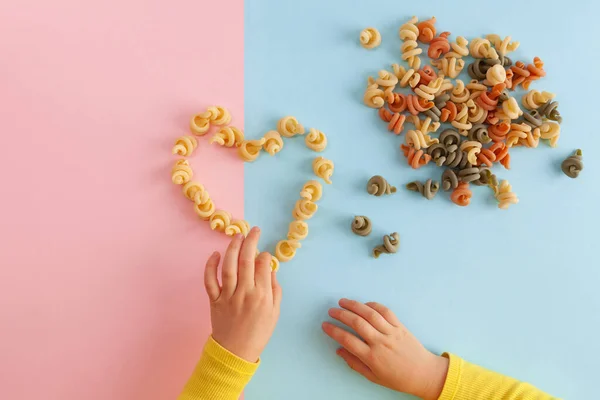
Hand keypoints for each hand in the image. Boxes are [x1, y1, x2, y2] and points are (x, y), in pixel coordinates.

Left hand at [204, 227, 281, 362]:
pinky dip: (210, 266)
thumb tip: (270, 269)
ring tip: (237, 236)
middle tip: (254, 230)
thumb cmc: (258, 333)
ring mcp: (228, 296)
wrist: (236, 352)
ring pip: (229, 266)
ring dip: (233, 248)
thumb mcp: (275, 313)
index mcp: (262, 296)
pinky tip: (214, 254)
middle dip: (251, 242)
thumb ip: (274, 290)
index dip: (264, 255)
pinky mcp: (214, 300)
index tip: (265, 253)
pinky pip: (210, 280)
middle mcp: (244, 293)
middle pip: (247, 261)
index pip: (263, 266)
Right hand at [322, 299, 448, 399]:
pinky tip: (364, 304)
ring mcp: (391, 332)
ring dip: (355, 305)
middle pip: (357, 323)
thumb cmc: (398, 378)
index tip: (325, 325)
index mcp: (372, 357)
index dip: (334, 331)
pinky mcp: (400, 326)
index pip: (348, 340)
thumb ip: (354, 364)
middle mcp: (381, 342)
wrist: (424, 374)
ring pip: (370, 314)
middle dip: (341, 315)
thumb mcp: (373, 377)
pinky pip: (385, 311)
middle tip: (331, 311)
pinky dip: (373, 305)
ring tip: (343, 301)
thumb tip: (339, 351)